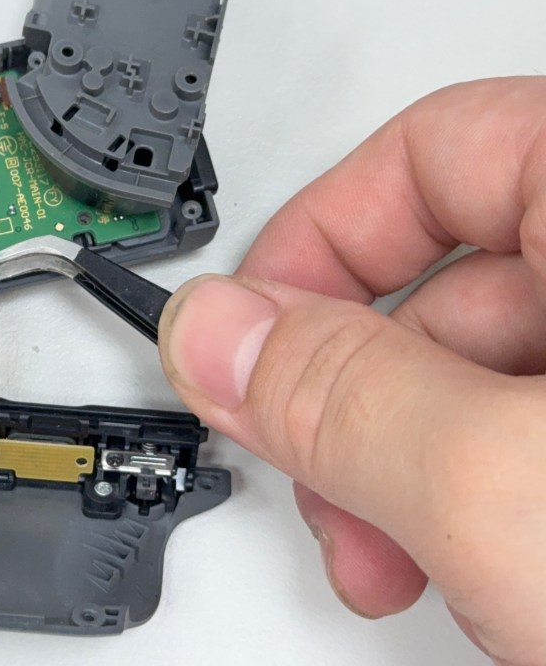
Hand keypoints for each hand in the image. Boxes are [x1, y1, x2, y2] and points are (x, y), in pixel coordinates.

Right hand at [160, 77, 545, 664]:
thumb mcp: (511, 487)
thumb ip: (343, 398)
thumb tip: (212, 332)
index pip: (435, 149)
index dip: (319, 239)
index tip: (252, 335)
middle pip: (447, 284)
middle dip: (354, 398)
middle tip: (322, 489)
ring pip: (487, 379)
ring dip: (408, 469)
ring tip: (397, 563)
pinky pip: (536, 436)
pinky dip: (482, 500)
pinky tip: (479, 576)